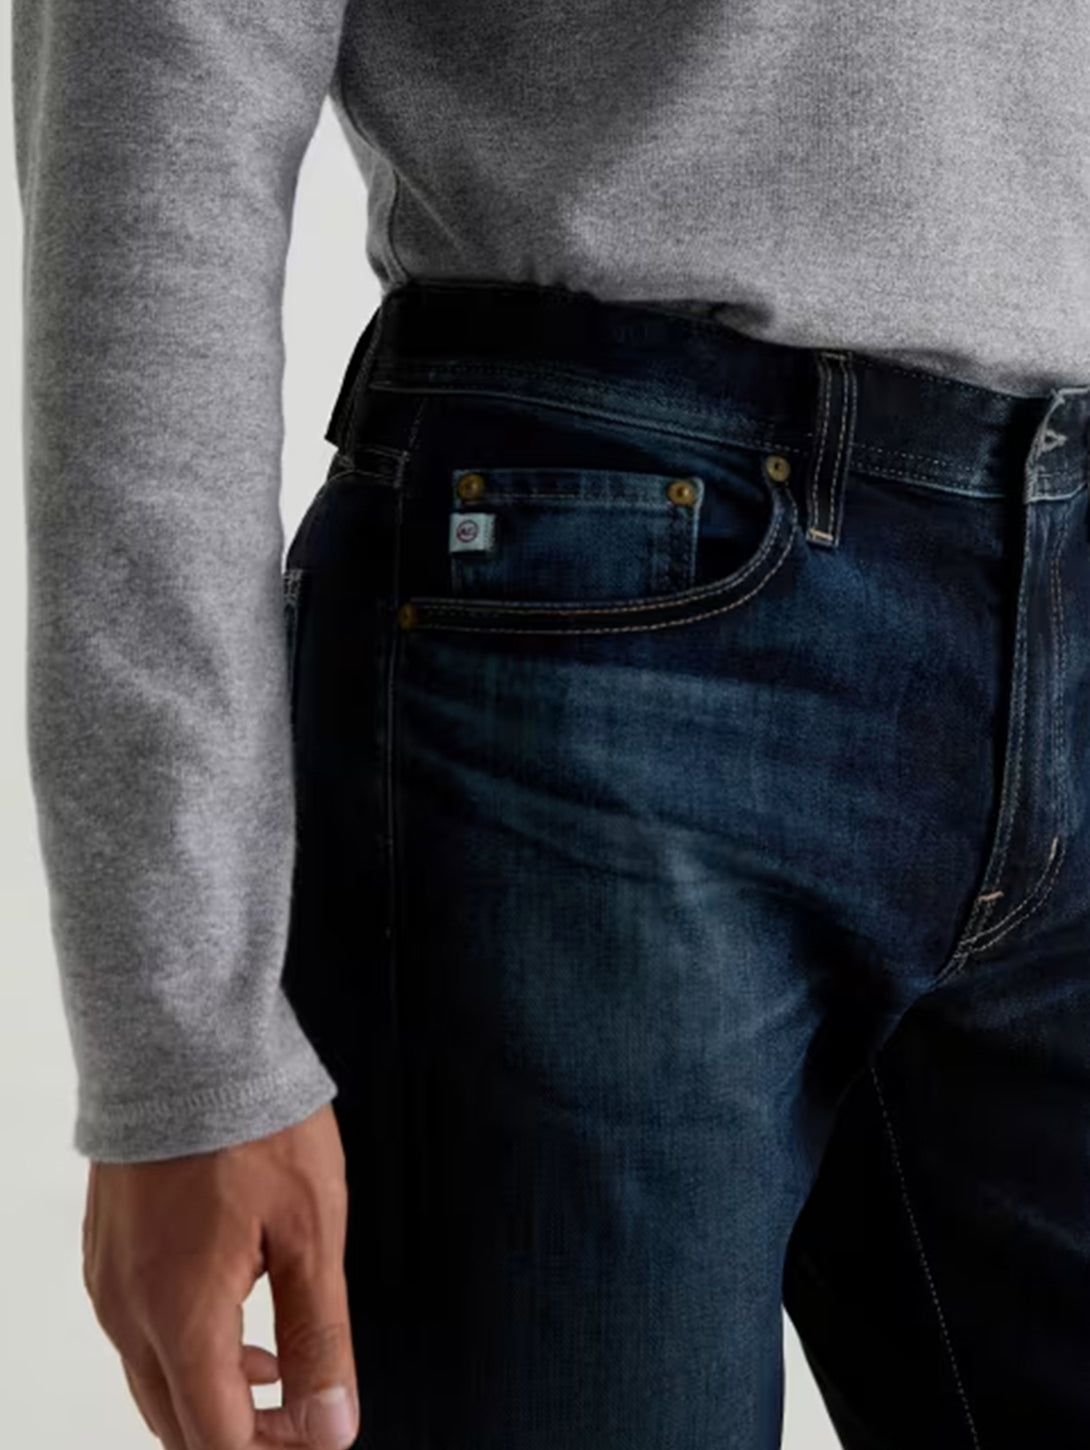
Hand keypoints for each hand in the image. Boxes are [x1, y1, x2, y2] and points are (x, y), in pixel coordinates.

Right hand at [82, 1102, 358, 1448]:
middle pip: (177, 1426)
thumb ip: (318, 1336)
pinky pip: (136, 1331)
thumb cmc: (253, 1124)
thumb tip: (331, 1428)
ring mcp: (109, 1281)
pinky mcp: (106, 1250)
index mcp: (182, 1318)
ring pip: (153, 1381)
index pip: (219, 1444)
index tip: (319, 1435)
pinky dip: (184, 1348)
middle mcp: (130, 1313)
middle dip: (243, 1436)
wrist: (185, 1041)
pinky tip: (230, 1310)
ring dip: (211, 1395)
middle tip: (303, 1413)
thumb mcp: (312, 1231)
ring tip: (272, 1365)